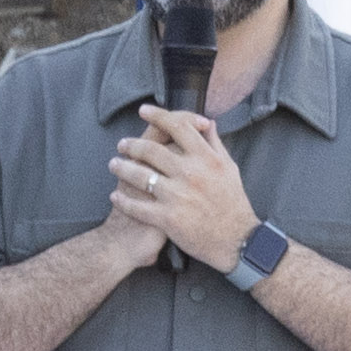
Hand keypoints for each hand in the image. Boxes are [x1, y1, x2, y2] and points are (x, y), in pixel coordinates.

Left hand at [103, 102, 256, 266]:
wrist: (236, 239)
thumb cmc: (232, 202)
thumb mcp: (229, 168)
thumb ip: (215, 144)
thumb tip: (207, 123)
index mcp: (206, 158)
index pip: (178, 126)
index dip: (158, 116)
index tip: (144, 111)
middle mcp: (190, 173)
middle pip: (152, 149)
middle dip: (131, 145)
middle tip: (122, 144)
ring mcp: (177, 195)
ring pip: (140, 175)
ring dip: (122, 168)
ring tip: (114, 164)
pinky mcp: (167, 218)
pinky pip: (137, 207)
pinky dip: (123, 200)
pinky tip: (115, 196)